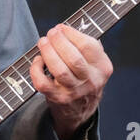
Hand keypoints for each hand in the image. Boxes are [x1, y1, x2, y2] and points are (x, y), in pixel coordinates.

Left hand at [32, 24, 111, 139]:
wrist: (80, 111)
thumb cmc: (84, 80)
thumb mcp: (94, 64)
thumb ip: (86, 47)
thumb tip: (64, 30)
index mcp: (102, 68)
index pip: (89, 46)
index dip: (72, 34)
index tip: (61, 28)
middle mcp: (91, 81)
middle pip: (74, 58)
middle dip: (59, 42)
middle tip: (50, 33)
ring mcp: (74, 92)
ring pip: (60, 71)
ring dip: (48, 53)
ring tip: (43, 42)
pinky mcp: (58, 99)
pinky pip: (43, 83)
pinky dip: (37, 70)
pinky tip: (38, 61)